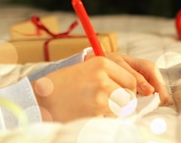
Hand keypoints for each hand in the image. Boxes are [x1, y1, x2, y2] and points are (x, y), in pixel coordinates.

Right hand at [31, 52, 168, 121]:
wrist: (40, 98)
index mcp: (102, 63)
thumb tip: (140, 89)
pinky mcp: (97, 112)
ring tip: (92, 106)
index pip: (131, 80)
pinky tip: (87, 112)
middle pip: (129, 96)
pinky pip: (111, 119)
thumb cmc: (62, 84)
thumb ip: (109, 75)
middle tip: (102, 102)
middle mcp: (104, 77)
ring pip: (122, 109)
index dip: (127, 90)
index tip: (121, 95)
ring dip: (112, 111)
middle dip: (121, 102)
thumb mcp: (85, 70)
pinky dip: (102, 119)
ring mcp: (101, 95)